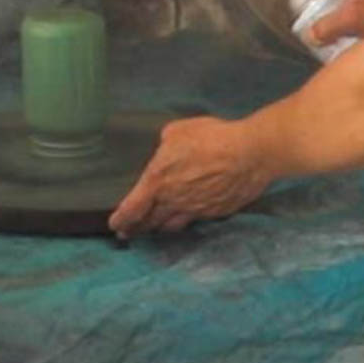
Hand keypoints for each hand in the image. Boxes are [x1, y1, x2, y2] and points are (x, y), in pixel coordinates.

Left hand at [108, 115, 271, 239]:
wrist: (248, 155)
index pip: (132, 208)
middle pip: (149, 222)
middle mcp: (173, 201)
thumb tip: (164, 149)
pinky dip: (185, 220)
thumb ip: (165, 144)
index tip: (115, 224)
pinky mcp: (213, 213)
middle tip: (128, 231)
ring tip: (153, 227)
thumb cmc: (211, 138)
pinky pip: (193, 220)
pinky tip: (185, 215)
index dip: (121, 219)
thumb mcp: (178, 131)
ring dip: (158, 228)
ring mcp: (194, 210)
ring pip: (170, 226)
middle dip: (136, 228)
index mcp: (158, 180)